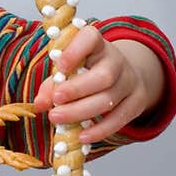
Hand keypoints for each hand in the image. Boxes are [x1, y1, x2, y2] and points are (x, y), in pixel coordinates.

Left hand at [33, 26, 162, 144]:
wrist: (122, 75)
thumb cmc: (85, 70)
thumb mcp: (68, 69)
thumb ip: (52, 84)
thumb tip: (40, 104)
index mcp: (97, 44)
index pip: (91, 38)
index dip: (75, 51)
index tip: (59, 65)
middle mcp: (116, 60)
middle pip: (104, 76)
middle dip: (77, 89)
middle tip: (56, 100)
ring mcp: (130, 81)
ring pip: (109, 99)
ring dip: (81, 111)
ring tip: (57, 118)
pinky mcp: (136, 102)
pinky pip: (120, 118)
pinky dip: (100, 130)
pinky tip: (82, 136)